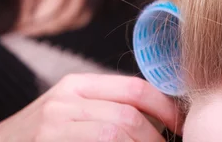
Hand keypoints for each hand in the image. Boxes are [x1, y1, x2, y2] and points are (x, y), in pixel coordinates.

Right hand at [0, 73, 181, 140]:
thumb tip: (163, 118)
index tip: (181, 125)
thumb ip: (107, 106)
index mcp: (77, 85)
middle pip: (127, 118)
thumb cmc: (40, 135)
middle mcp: (63, 102)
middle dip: (155, 139)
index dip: (166, 107)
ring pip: (114, 136)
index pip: (134, 89)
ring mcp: (52, 128)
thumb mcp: (71, 110)